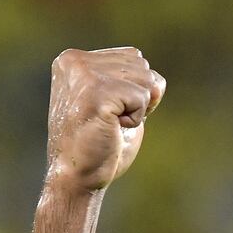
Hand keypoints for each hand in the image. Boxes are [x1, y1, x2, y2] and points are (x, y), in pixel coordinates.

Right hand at [45, 47, 165, 192]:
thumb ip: (134, 80)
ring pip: (146, 81)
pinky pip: (142, 98)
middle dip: (139, 99)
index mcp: (74, 59)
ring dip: (137, 110)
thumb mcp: (119, 101)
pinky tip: (112, 128)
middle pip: (143, 66)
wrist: (79, 175)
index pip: (135, 57)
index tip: (110, 111)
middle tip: (111, 120)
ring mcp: (83, 74)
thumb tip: (157, 81)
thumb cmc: (102, 143)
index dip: (137, 90)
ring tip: (110, 124)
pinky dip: (136, 119)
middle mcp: (74, 60)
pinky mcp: (95, 92)